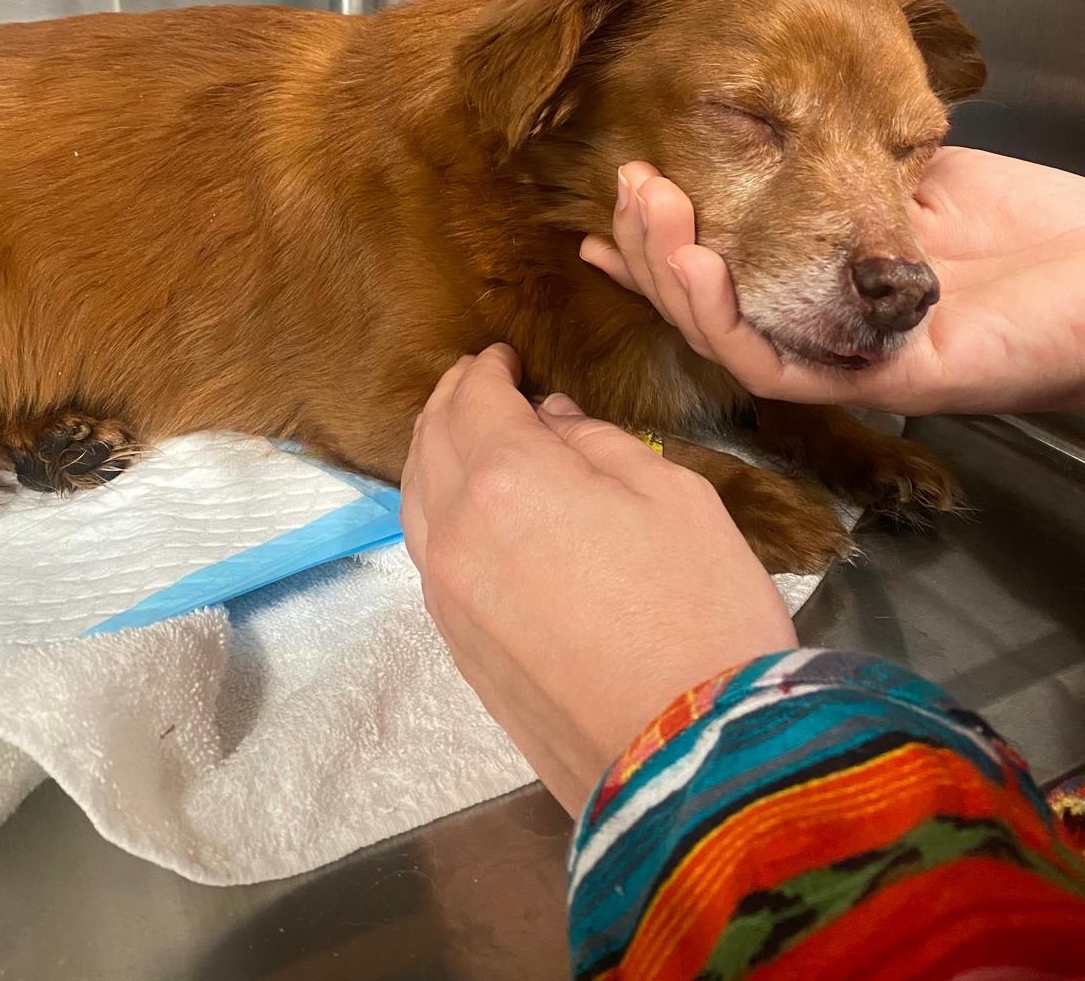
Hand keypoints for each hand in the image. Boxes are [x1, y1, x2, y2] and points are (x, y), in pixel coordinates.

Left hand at [401, 346, 796, 816]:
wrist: (694, 761)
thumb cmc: (701, 610)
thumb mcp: (673, 494)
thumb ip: (598, 443)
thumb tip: (551, 420)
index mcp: (507, 479)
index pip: (475, 400)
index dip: (487, 369)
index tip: (502, 355)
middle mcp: (457, 532)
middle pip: (430, 445)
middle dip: (450, 402)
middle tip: (477, 382)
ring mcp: (449, 596)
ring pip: (416, 502)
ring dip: (433, 456)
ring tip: (463, 437)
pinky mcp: (459, 649)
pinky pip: (429, 555)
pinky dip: (436, 511)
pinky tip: (468, 509)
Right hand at [580, 148, 1084, 415]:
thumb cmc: (1032, 230)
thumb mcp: (911, 176)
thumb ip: (834, 166)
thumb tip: (759, 121)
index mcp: (821, 281)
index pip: (721, 269)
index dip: (658, 242)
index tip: (617, 197)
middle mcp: (821, 328)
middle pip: (706, 305)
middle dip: (649, 245)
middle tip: (628, 183)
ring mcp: (844, 360)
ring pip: (723, 339)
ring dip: (668, 276)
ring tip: (644, 211)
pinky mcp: (875, 379)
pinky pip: (774, 369)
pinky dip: (721, 320)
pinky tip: (694, 265)